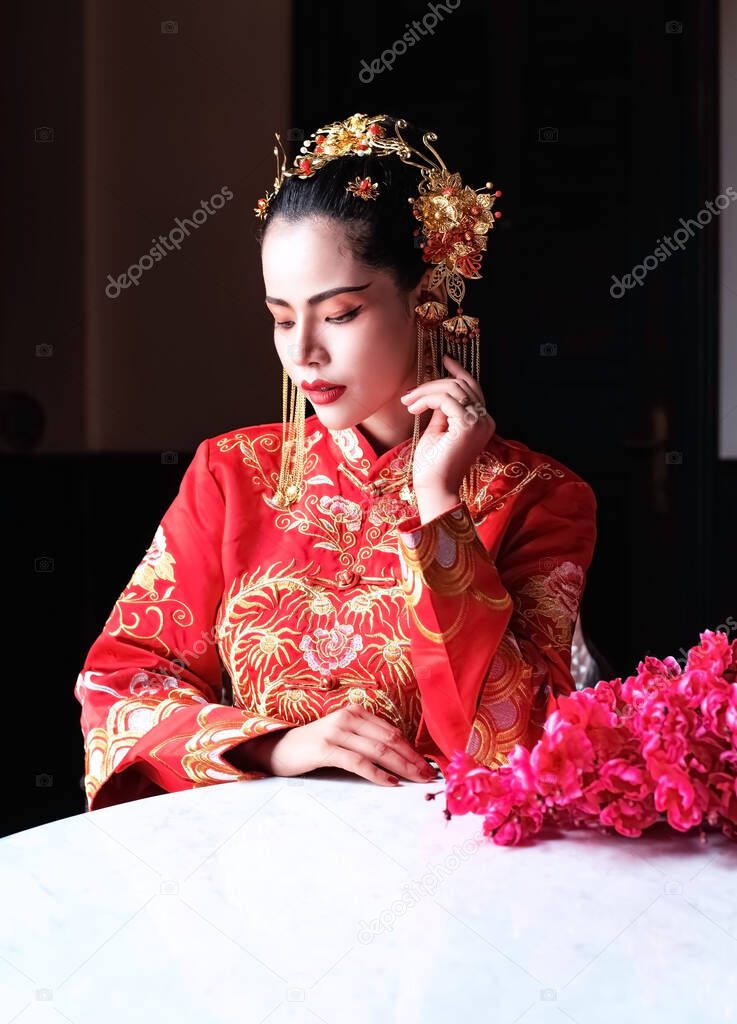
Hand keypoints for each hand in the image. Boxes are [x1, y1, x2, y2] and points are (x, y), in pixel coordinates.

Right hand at [237, 706, 436, 785]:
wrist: (277, 749)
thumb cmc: (314, 746)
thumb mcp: (342, 736)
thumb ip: (366, 740)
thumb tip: (399, 757)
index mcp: (355, 712)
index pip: (392, 731)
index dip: (412, 749)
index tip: (427, 765)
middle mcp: (347, 717)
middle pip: (389, 740)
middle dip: (412, 759)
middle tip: (428, 776)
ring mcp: (336, 732)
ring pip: (378, 750)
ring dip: (402, 767)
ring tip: (416, 780)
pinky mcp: (325, 749)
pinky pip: (357, 762)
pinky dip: (377, 773)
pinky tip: (390, 783)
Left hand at [400, 353, 495, 494]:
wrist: (434, 487)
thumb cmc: (433, 465)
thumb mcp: (438, 431)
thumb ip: (443, 412)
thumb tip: (436, 394)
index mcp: (482, 423)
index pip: (473, 388)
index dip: (459, 372)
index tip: (444, 359)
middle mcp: (485, 421)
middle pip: (461, 385)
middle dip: (432, 384)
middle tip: (409, 395)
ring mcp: (478, 422)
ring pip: (452, 389)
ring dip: (425, 391)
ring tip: (408, 403)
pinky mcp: (467, 425)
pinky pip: (444, 398)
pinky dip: (426, 399)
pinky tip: (414, 409)